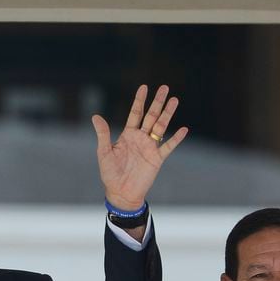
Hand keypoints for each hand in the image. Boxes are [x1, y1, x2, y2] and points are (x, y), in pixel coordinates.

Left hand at [92, 85, 187, 210]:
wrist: (121, 193)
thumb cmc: (110, 174)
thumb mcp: (104, 152)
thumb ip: (103, 134)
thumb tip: (95, 116)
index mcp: (128, 135)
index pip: (135, 113)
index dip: (140, 100)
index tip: (144, 87)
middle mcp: (140, 138)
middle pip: (151, 116)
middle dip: (157, 102)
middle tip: (165, 88)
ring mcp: (150, 148)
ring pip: (161, 127)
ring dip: (168, 114)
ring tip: (175, 100)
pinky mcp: (157, 159)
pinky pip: (168, 147)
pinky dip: (176, 139)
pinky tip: (184, 129)